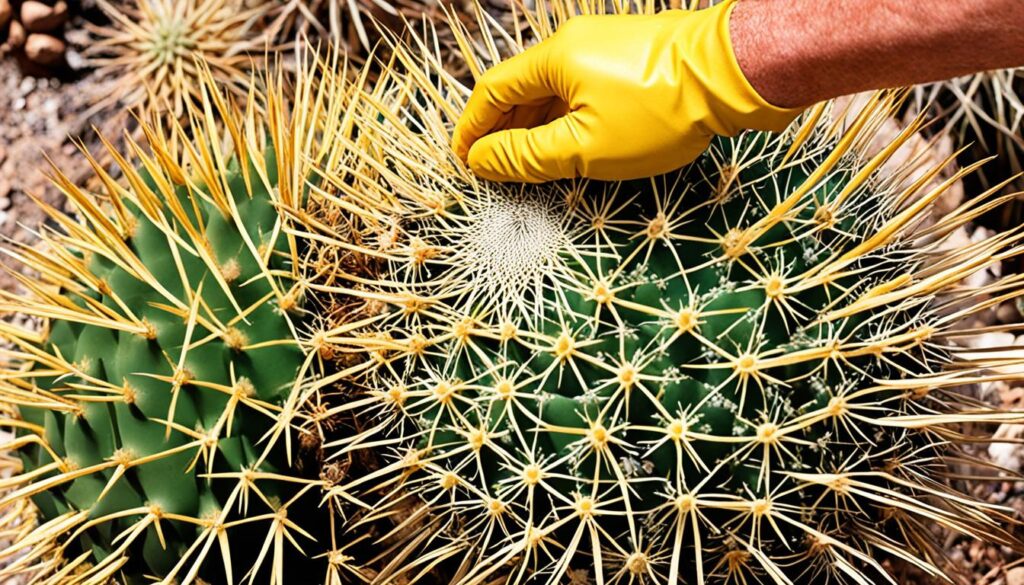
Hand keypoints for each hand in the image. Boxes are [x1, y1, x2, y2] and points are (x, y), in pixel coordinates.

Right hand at [452, 1, 801, 182]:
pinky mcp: (634, 58)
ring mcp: (606, 47)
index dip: (473, 128)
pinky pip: (584, 87)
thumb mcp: (584, 147)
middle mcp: (575, 42)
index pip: (492, 91)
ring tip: (531, 165)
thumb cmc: (658, 112)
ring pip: (554, 90)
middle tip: (495, 169)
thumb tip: (482, 160)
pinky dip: (567, 116)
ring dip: (536, 126)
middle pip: (521, 88)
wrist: (734, 74)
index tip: (465, 159)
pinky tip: (574, 143)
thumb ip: (527, 157)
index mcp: (554, 57)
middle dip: (502, 130)